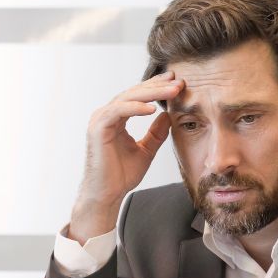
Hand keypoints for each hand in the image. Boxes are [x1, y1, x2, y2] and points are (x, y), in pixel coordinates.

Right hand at [67, 72, 183, 241]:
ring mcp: (100, 120)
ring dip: (152, 93)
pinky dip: (136, 107)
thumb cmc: (122, 175)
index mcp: (116, 118)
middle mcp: (107, 115)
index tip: (177, 82)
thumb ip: (156, 133)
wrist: (107, 195)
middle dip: (158, 86)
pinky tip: (153, 108)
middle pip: (135, 93)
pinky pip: (119, 111)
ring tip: (173, 91)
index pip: (138, 96)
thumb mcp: (146, 150)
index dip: (157, 87)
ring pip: (128, 98)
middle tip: (179, 82)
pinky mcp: (98, 128)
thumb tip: (168, 114)